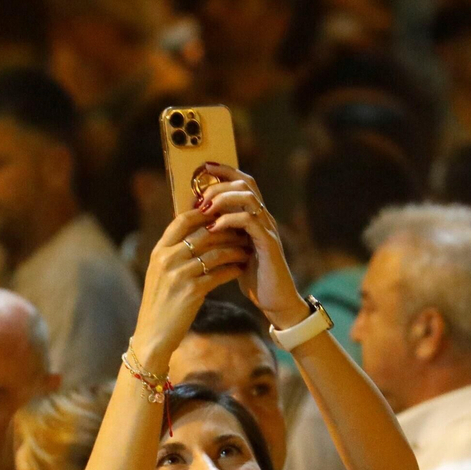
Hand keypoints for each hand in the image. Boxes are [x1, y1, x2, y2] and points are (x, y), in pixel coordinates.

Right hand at [133, 209, 250, 367]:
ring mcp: (179, 275)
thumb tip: (195, 234)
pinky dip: (232, 269)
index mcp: (158, 251)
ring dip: (234, 250)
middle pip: (203, 234)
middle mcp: (167, 259)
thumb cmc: (159, 304)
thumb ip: (173, 253)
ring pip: (215, 253)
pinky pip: (218, 274)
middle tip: (243, 231)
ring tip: (246, 250)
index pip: (182, 220)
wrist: (153, 335)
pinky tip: (241, 268)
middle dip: (226, 231)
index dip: (204, 213)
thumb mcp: (159, 274)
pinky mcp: (192, 292)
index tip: (221, 213)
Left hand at [198, 163, 308, 327]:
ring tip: (204, 209)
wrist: (275, 301)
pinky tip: (213, 228)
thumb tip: (196, 219)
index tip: (203, 168)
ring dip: (223, 199)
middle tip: (199, 196)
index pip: (242, 182)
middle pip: (245, 183)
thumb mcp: (232, 250)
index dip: (224, 171)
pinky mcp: (268, 243)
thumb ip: (222, 232)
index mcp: (255, 216)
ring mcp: (268, 229)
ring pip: (248, 197)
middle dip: (220, 184)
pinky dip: (229, 220)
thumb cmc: (252, 277)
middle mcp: (263, 217)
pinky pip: (249, 221)